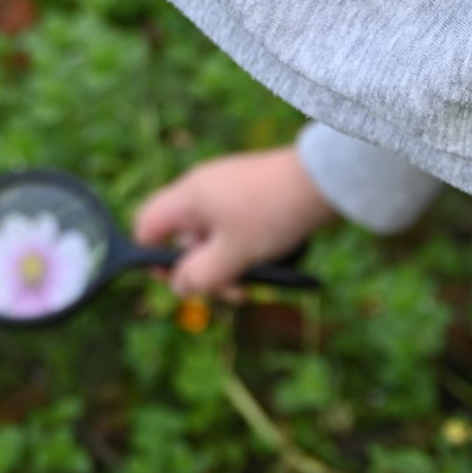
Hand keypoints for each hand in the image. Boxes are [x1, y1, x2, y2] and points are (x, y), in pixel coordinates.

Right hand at [132, 145, 337, 297]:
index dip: (151, 257)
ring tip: (254, 283)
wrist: (324, 179)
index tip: (178, 281)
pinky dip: (242, 248)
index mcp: (187, 197)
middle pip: (183, 238)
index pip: (147, 225)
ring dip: (227, 265)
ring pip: (212, 236)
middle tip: (232, 293)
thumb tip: (180, 286)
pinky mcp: (251, 193)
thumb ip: (200, 276)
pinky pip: (234, 227)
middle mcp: (202, 189)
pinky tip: (267, 262)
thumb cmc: (271, 215)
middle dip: (203, 271)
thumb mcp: (233, 255)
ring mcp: (227, 190)